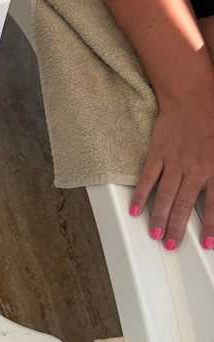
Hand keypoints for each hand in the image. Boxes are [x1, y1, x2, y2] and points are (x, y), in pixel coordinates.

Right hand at [130, 86, 213, 249]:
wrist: (193, 96)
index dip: (211, 227)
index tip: (207, 244)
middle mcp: (195, 169)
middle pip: (184, 205)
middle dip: (177, 228)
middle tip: (171, 245)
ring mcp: (174, 162)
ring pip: (166, 196)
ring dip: (159, 218)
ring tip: (155, 235)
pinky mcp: (158, 154)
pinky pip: (148, 179)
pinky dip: (141, 196)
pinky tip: (135, 210)